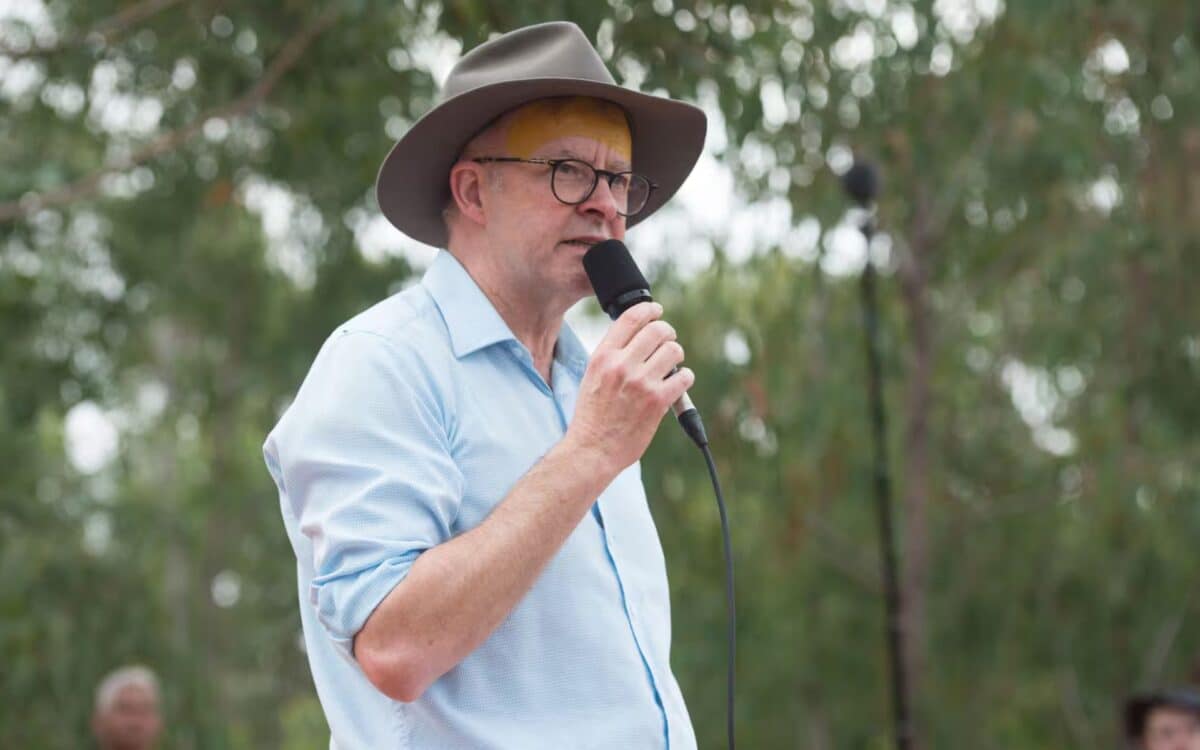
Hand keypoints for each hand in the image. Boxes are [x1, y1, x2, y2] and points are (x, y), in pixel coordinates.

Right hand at [566, 302, 694, 474]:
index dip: (649, 309)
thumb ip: (612, 355)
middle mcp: (621, 365)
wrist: (592, 450)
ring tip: (671, 366)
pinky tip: (677, 384)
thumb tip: (636, 337)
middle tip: (668, 342)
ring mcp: (641, 383)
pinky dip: (685, 378)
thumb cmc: (592, 416)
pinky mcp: (657, 401)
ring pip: (674, 351)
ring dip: (676, 356)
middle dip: (667, 333)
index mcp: (603, 357)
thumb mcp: (592, 376)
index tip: (657, 311)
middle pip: (657, 330)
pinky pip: (684, 377)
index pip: (631, 318)